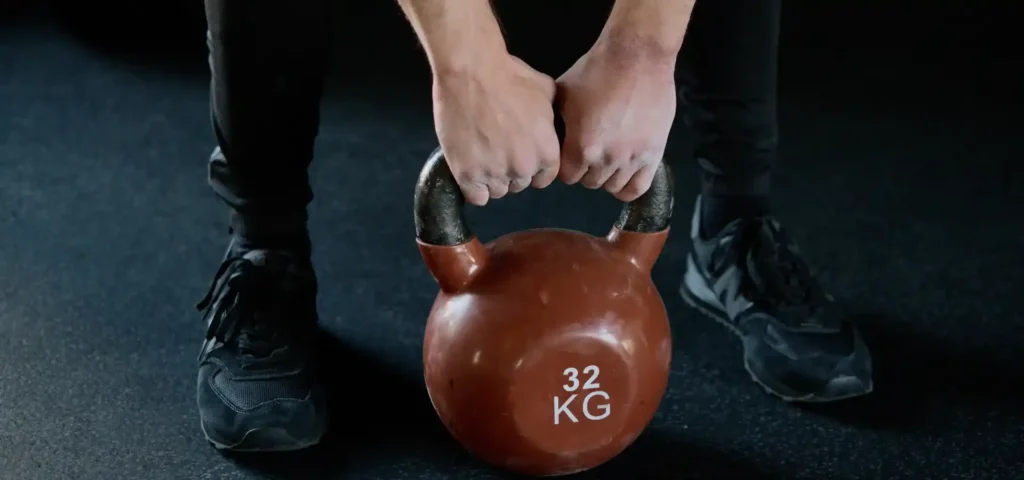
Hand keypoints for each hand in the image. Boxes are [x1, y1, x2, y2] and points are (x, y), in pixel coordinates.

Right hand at [432, 54, 560, 205]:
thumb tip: (553, 124)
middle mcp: (523, 169)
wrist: (471, 72)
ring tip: (481, 155)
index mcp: (546, 153)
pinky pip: (476, 197)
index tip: (520, 155)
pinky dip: (473, 186)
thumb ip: (552, 116)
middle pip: (519, 184)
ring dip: (491, 178)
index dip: (532, 168)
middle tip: (497, 148)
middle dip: (511, 170)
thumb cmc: (509, 76)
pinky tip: (470, 168)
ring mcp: (494, 174)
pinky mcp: (467, 175)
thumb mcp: (546, 92)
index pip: (543, 178)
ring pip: (497, 191)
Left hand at [556, 46, 676, 200]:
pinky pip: (638, 187)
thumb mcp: (563, 95)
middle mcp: (607, 159)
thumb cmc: (596, 70)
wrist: (637, 55)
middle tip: (590, 151)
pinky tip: (623, 174)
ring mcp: (632, 159)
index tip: (569, 154)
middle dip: (586, 169)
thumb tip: (550, 139)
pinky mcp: (654, 154)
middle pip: (589, 183)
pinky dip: (628, 187)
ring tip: (607, 157)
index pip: (567, 176)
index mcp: (581, 147)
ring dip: (607, 175)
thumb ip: (557, 124)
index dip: (566, 165)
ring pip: (613, 186)